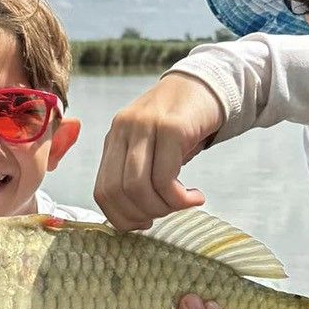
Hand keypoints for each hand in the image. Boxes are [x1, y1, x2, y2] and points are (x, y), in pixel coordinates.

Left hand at [94, 72, 224, 229]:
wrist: (207, 85)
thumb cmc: (182, 125)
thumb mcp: (152, 147)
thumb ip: (139, 174)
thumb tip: (136, 218)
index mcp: (114, 138)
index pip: (102, 191)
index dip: (121, 217)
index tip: (145, 223)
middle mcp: (124, 130)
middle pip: (118, 192)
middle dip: (143, 215)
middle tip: (167, 214)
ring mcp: (146, 126)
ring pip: (138, 187)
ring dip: (163, 208)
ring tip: (184, 204)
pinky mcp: (172, 127)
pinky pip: (165, 177)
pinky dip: (179, 198)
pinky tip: (196, 197)